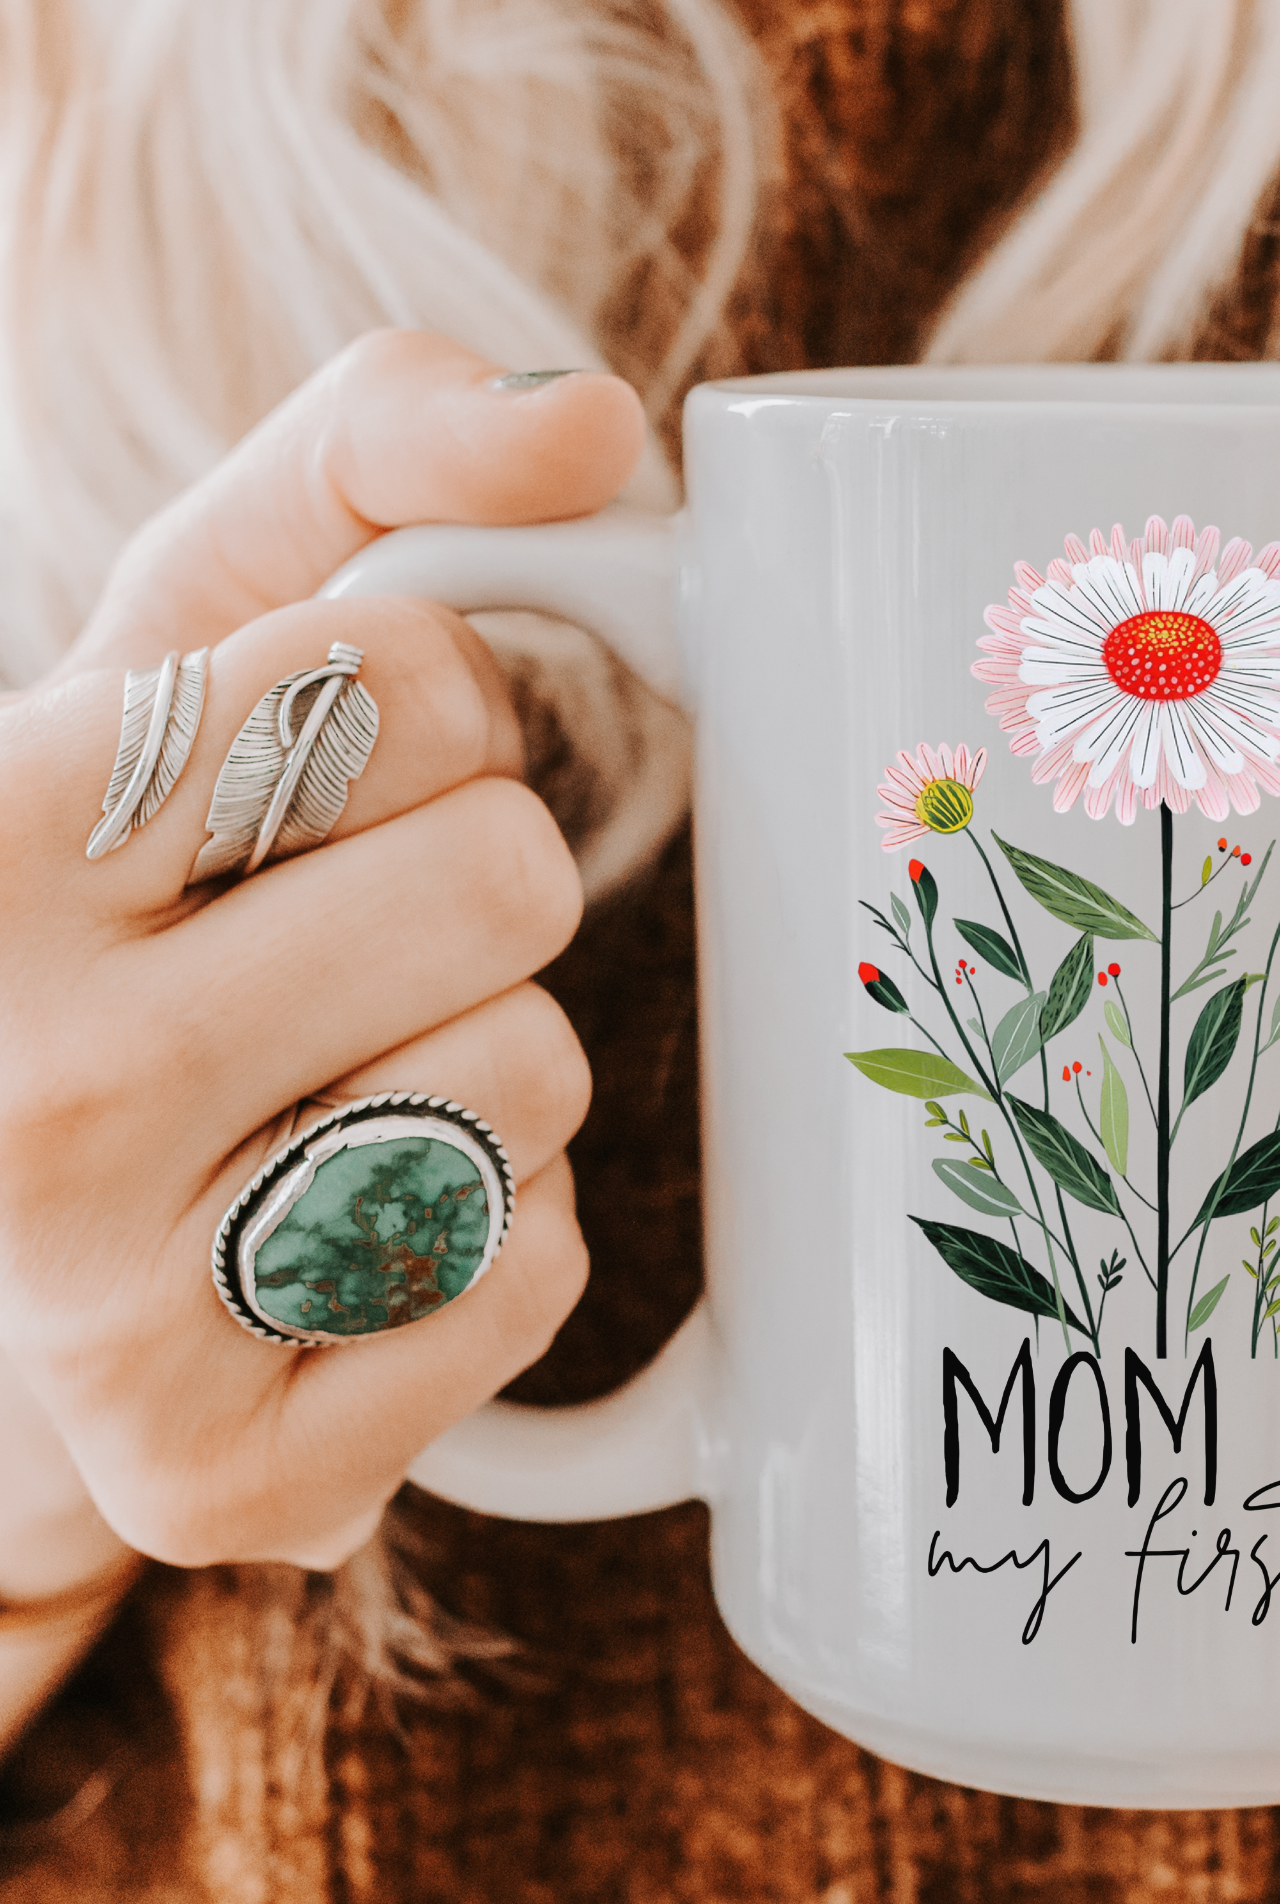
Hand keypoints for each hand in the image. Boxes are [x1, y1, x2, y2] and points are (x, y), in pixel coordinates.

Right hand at [0, 331, 646, 1570]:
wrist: (10, 1200)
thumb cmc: (131, 892)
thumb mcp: (189, 640)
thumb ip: (374, 461)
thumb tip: (595, 423)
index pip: (421, 676)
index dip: (436, 714)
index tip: (325, 781)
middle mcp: (17, 1084)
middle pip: (506, 878)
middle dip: (474, 887)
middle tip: (344, 944)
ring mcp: (112, 1315)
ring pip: (533, 1079)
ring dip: (486, 1062)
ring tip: (334, 1085)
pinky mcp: (232, 1478)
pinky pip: (535, 1275)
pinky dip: (499, 1236)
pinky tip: (358, 1229)